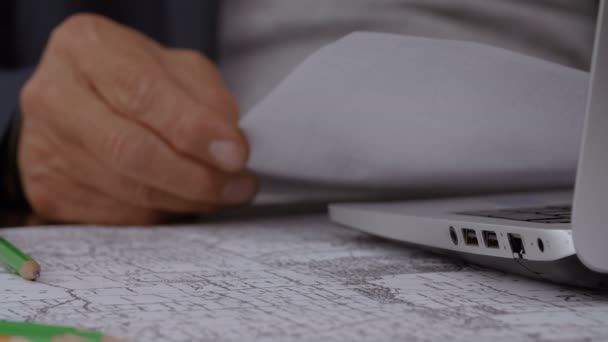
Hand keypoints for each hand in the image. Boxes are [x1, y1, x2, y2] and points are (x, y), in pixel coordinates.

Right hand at [18, 14, 255, 224]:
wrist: (77, 104)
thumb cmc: (134, 80)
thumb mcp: (177, 70)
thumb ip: (207, 100)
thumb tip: (230, 148)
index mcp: (87, 49)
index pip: (143, 93)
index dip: (194, 129)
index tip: (236, 154)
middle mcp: (54, 97)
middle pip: (130, 151)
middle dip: (196, 177)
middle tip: (238, 186)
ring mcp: (44, 149)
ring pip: (128, 192)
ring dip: (187, 200)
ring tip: (222, 194)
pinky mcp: (50, 192)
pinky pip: (117, 217)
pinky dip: (161, 214)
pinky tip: (183, 201)